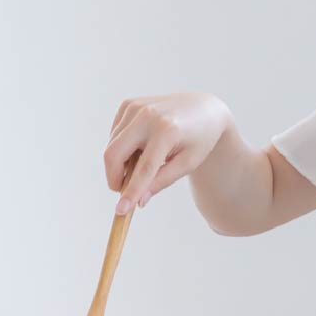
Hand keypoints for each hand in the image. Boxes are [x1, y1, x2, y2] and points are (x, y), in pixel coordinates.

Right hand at [104, 93, 232, 213]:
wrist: (203, 109)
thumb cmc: (199, 139)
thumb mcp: (188, 163)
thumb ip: (162, 181)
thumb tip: (139, 200)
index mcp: (167, 130)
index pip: (144, 168)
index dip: (131, 192)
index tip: (121, 211)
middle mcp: (148, 115)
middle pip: (114, 154)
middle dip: (114, 177)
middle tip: (124, 190)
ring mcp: (135, 107)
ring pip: (111, 146)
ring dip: (120, 163)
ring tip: (144, 163)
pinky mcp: (128, 104)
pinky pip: (114, 135)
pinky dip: (122, 148)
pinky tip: (141, 147)